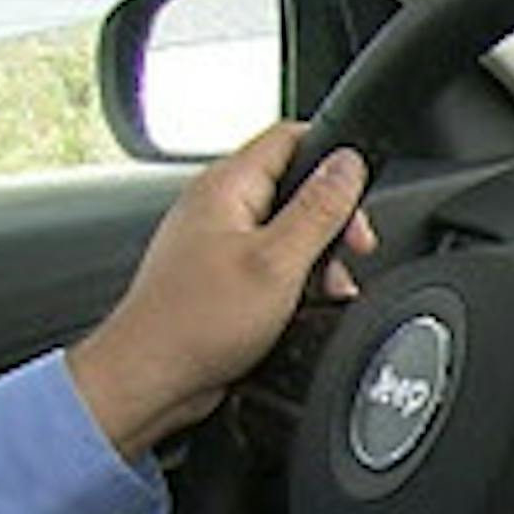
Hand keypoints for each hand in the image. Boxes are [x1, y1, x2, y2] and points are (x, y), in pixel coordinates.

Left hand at [68, 122, 378, 460]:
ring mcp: (219, 239)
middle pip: (296, 186)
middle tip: (352, 250)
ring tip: (328, 288)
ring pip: (289, 228)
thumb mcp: (278, 261)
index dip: (334, 156)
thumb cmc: (197, 322)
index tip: (359, 194)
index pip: (290, 137)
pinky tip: (305, 305)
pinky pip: (273, 261)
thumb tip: (348, 164)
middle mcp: (219, 206)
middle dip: (334, 219)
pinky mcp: (223, 274)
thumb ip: (319, 209)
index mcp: (226, 186)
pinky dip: (298, 279)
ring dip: (320, 257)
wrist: (153, 375)